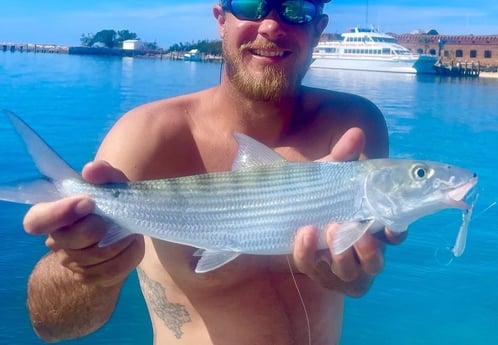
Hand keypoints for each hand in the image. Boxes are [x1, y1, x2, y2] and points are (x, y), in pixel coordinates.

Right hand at [24, 161, 144, 286]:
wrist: (120, 233)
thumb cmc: (111, 202)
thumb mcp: (111, 183)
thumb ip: (103, 172)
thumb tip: (91, 170)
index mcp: (51, 214)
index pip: (36, 221)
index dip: (59, 214)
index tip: (87, 203)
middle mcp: (56, 240)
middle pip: (71, 240)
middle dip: (98, 227)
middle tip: (113, 219)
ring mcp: (72, 262)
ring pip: (95, 257)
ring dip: (117, 241)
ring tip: (127, 229)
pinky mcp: (91, 276)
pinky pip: (111, 270)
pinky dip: (127, 255)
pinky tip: (130, 244)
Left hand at [292, 128, 405, 295]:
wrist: (282, 209)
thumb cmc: (316, 194)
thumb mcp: (327, 176)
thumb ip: (341, 158)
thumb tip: (356, 133)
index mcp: (370, 228)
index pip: (393, 236)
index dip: (396, 234)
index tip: (393, 226)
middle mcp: (358, 252)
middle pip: (374, 264)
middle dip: (368, 251)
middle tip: (355, 229)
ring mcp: (336, 266)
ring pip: (348, 272)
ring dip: (342, 255)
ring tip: (329, 229)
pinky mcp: (314, 270)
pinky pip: (313, 267)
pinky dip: (308, 252)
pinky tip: (304, 233)